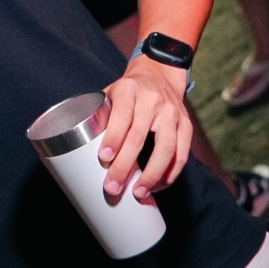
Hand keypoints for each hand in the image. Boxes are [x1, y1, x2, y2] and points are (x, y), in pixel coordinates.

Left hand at [99, 58, 191, 199]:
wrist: (160, 74)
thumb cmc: (129, 90)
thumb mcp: (111, 93)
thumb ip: (100, 116)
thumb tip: (82, 148)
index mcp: (129, 90)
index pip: (121, 116)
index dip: (113, 139)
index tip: (104, 159)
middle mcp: (153, 101)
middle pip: (139, 137)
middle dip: (125, 166)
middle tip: (113, 187)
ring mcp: (173, 113)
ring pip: (166, 148)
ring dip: (152, 175)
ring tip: (138, 193)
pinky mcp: (186, 125)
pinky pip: (182, 154)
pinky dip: (170, 173)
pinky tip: (158, 186)